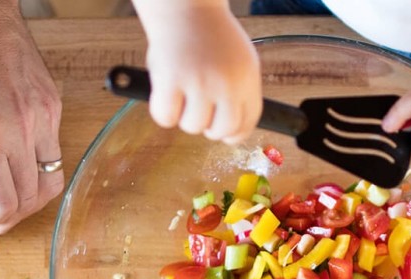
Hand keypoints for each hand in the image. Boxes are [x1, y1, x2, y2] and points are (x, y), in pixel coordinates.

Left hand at [0, 0, 62, 234]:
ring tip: (3, 190)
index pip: (3, 207)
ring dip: (26, 198)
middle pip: (30, 202)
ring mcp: (44, 118)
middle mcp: (22, 132)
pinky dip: (34, 167)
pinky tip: (12, 158)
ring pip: (50, 182)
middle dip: (5, 216)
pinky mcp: (53, 107)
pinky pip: (54, 153)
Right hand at [135, 0, 259, 142]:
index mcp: (247, 78)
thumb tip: (230, 129)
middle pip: (221, 130)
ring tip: (180, 92)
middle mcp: (227, 83)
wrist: (185, 7)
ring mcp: (199, 83)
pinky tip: (164, 93)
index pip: (248, 122)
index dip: (234, 133)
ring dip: (183, 115)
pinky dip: (162, 111)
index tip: (223, 134)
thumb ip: (237, 91)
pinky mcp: (171, 81)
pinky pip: (166, 117)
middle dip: (208, 127)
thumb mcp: (238, 60)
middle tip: (197, 110)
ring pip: (192, 126)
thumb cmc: (209, 34)